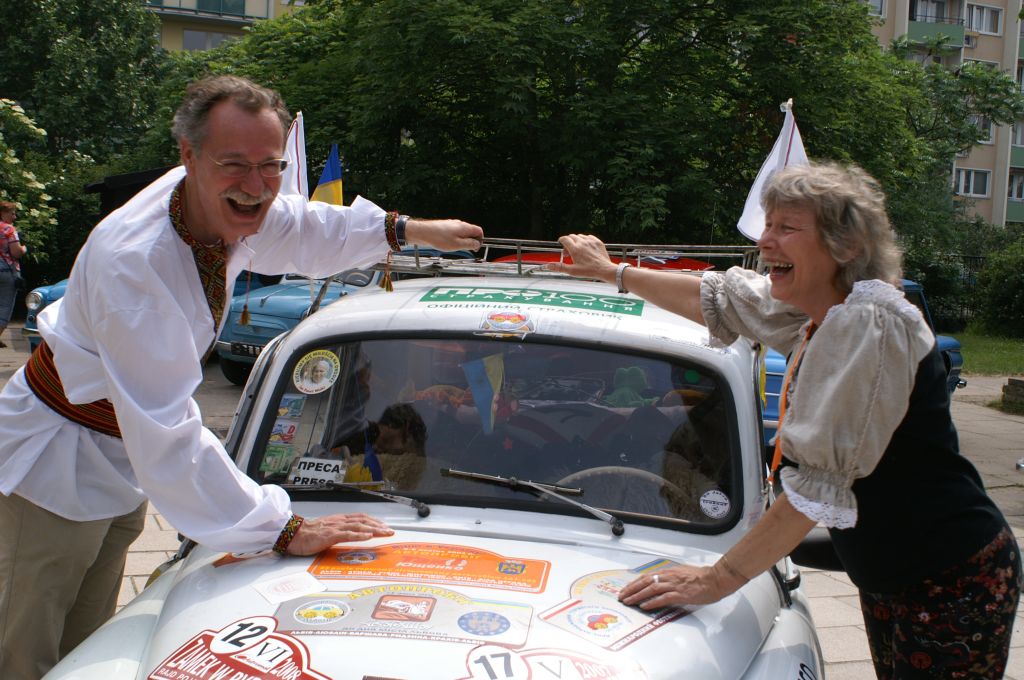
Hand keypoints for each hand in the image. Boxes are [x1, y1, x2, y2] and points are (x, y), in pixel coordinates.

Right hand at [285, 513, 393, 555]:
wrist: (293, 535)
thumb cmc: (308, 534)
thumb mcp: (327, 530)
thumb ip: (339, 531)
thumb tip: (350, 536)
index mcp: (339, 520)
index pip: (361, 518)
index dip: (374, 521)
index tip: (385, 527)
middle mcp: (340, 521)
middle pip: (363, 520)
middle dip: (379, 526)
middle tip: (390, 531)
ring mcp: (335, 527)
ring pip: (358, 526)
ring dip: (374, 529)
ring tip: (384, 533)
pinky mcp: (330, 535)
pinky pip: (347, 534)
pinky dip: (359, 534)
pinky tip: (368, 536)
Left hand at [405, 218, 483, 251]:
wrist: (423, 232)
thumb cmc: (439, 238)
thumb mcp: (457, 245)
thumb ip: (469, 244)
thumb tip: (477, 244)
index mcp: (465, 227)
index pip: (479, 231)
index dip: (480, 240)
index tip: (475, 248)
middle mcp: (459, 224)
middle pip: (471, 231)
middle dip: (470, 241)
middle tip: (465, 249)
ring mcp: (452, 224)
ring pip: (462, 232)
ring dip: (462, 240)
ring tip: (454, 247)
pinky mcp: (445, 227)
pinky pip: (454, 233)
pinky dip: (455, 239)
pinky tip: (447, 244)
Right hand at [545, 234, 617, 282]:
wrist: (604, 269)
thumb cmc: (588, 271)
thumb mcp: (572, 271)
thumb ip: (559, 267)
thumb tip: (548, 266)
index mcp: (575, 249)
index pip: (564, 239)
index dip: (561, 240)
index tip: (561, 243)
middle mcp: (582, 242)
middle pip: (572, 236)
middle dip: (568, 241)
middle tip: (569, 251)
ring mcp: (590, 241)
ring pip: (580, 236)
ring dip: (577, 240)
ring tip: (578, 249)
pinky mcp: (597, 241)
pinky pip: (589, 236)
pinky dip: (586, 240)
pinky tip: (586, 247)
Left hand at [617, 563, 737, 608]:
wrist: (716, 579)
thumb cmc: (702, 577)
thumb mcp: (683, 573)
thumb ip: (671, 577)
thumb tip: (661, 582)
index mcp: (669, 572)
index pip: (647, 576)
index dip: (635, 583)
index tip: (626, 589)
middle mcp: (669, 576)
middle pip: (645, 581)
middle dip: (631, 589)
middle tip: (622, 596)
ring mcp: (674, 585)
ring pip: (651, 589)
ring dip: (638, 595)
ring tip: (628, 601)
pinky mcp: (681, 594)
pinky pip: (663, 598)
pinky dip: (652, 602)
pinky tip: (644, 606)